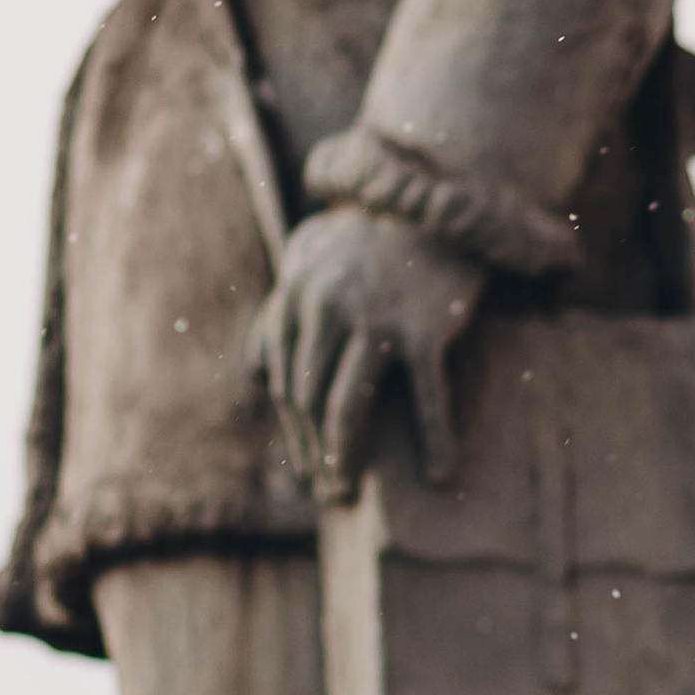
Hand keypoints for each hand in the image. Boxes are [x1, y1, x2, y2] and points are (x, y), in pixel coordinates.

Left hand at [254, 205, 483, 498]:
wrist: (435, 201)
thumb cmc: (371, 238)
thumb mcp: (308, 260)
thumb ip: (278, 312)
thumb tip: (254, 370)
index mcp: (296, 297)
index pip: (283, 381)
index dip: (293, 432)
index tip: (305, 469)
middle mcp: (326, 310)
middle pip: (306, 399)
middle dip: (311, 453)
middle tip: (326, 494)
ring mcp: (375, 321)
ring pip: (346, 406)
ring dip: (344, 457)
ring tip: (348, 492)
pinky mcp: (423, 330)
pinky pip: (427, 398)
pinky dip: (434, 440)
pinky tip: (439, 475)